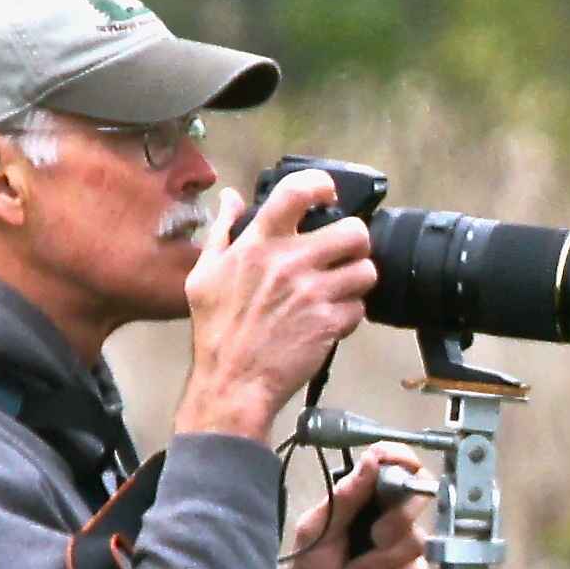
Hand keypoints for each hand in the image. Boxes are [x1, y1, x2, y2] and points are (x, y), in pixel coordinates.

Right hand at [176, 168, 374, 440]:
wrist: (231, 383)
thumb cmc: (216, 330)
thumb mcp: (204, 274)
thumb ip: (222, 231)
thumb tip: (231, 198)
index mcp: (259, 243)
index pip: (298, 191)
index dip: (322, 186)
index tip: (327, 195)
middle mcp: (290, 262)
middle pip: (354, 231)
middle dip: (354, 242)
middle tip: (343, 254)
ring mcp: (313, 293)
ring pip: (366, 270)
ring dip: (358, 279)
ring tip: (341, 288)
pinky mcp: (329, 324)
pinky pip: (359, 308)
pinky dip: (350, 315)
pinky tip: (331, 320)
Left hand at [262, 448, 433, 568]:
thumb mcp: (317, 531)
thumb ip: (346, 497)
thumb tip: (374, 458)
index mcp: (363, 504)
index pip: (394, 471)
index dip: (404, 461)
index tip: (404, 464)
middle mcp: (388, 525)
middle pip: (418, 498)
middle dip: (397, 518)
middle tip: (375, 536)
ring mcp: (403, 556)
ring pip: (414, 542)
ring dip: (375, 565)